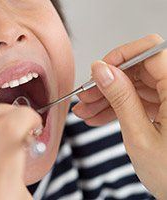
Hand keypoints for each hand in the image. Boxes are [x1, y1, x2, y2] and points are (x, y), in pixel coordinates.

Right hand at [73, 34, 166, 198]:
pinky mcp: (166, 110)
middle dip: (108, 82)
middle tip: (87, 97)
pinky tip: (99, 117)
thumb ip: (121, 98)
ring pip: (135, 86)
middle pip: (139, 70)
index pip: (151, 52)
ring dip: (108, 98)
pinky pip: (138, 101)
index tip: (99, 71)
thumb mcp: (139, 135)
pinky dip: (118, 108)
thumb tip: (102, 70)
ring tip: (87, 111)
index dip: (121, 57)